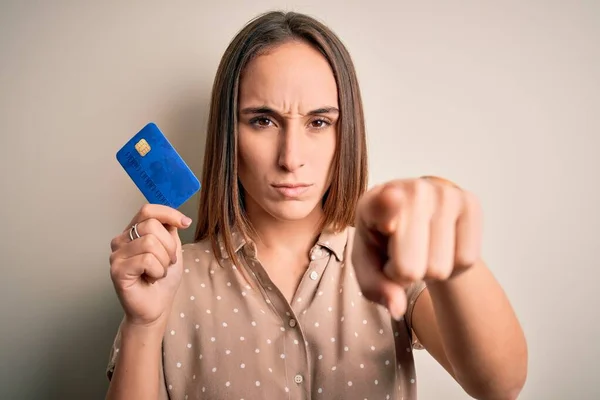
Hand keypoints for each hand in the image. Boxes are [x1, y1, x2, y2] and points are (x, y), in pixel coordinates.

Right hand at [109, 204, 191, 328]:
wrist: (156, 307)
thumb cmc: (162, 280)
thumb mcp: (172, 249)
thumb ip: (169, 230)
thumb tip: (176, 218)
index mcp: (133, 232)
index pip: (147, 210)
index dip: (169, 214)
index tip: (185, 223)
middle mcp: (121, 240)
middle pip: (151, 225)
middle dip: (169, 246)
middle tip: (167, 262)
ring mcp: (116, 255)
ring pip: (150, 242)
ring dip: (163, 261)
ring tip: (158, 272)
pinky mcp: (117, 270)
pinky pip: (146, 260)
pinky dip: (157, 271)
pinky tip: (151, 279)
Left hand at [352, 177, 482, 318]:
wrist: (415, 224)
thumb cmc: (384, 246)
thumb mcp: (369, 268)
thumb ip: (376, 288)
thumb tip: (397, 308)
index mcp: (372, 202)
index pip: (383, 203)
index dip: (387, 207)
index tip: (392, 198)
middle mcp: (411, 189)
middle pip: (410, 268)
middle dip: (404, 275)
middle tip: (400, 255)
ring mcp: (443, 193)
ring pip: (440, 268)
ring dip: (428, 271)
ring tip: (419, 249)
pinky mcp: (470, 201)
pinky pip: (467, 259)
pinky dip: (453, 266)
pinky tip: (440, 247)